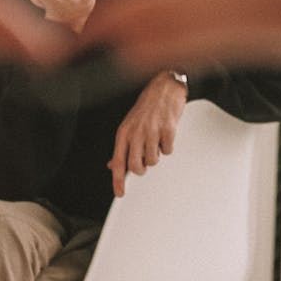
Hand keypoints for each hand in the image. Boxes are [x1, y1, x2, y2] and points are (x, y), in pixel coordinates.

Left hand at [107, 71, 186, 196]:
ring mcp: (152, 131)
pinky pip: (168, 150)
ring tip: (156, 141)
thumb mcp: (129, 125)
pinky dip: (167, 146)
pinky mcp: (168, 130)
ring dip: (156, 155)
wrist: (164, 88)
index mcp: (124, 132)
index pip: (118, 162)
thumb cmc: (146, 107)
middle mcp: (136, 132)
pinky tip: (165, 135)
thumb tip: (112, 165)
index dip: (118, 180)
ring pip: (153, 161)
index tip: (119, 193)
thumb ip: (122, 147)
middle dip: (142, 168)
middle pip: (136, 166)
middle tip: (145, 160)